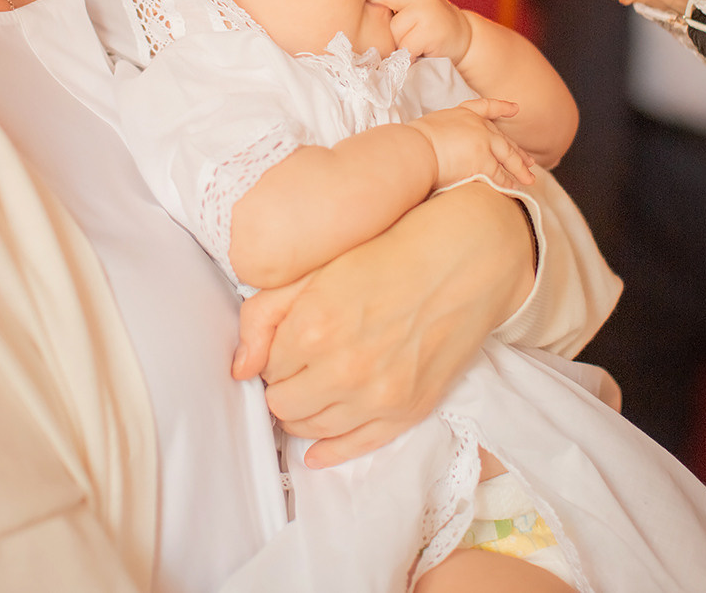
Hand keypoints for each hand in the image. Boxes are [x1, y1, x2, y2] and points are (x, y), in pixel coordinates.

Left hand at [233, 181, 537, 467]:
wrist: (466, 259)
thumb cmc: (392, 253)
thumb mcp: (319, 268)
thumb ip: (265, 316)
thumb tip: (239, 369)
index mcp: (313, 327)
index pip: (266, 368)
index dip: (276, 355)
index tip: (290, 343)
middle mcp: (342, 369)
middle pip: (283, 405)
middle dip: (285, 385)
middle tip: (300, 365)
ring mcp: (378, 396)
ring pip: (312, 429)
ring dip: (305, 412)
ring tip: (314, 389)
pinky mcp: (408, 411)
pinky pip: (355, 448)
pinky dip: (331, 450)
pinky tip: (318, 449)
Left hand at [367, 0, 472, 61]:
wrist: (465, 39)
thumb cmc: (432, 25)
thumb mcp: (413, 5)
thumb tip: (356, 3)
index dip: (371, 3)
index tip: (374, 18)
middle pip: (381, 5)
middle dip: (387, 25)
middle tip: (404, 31)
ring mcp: (425, 10)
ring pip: (393, 30)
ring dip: (401, 42)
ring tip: (417, 40)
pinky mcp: (429, 30)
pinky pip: (406, 47)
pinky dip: (411, 54)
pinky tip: (423, 49)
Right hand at [410, 99, 535, 190]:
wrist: (414, 149)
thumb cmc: (413, 142)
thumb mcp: (431, 128)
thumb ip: (445, 135)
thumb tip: (445, 148)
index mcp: (463, 113)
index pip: (487, 107)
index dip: (502, 107)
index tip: (514, 108)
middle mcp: (478, 126)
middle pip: (503, 139)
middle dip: (517, 152)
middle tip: (529, 161)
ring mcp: (484, 143)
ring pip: (508, 157)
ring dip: (519, 170)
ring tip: (529, 179)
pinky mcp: (484, 162)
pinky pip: (500, 176)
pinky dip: (508, 184)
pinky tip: (514, 189)